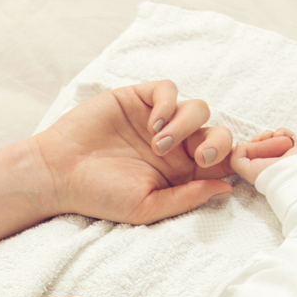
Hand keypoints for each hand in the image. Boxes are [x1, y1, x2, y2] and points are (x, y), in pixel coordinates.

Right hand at [30, 80, 241, 225]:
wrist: (59, 173)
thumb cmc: (100, 196)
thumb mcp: (147, 207)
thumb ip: (187, 198)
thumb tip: (227, 188)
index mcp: (183, 173)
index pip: (223, 161)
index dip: (237, 159)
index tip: (237, 165)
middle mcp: (176, 145)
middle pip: (218, 132)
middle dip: (218, 142)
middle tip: (199, 157)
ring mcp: (158, 119)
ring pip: (197, 108)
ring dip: (186, 124)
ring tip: (159, 144)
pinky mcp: (139, 99)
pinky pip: (168, 89)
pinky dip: (168, 102)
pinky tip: (153, 123)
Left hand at [228, 128, 296, 185]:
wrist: (287, 173)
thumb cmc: (267, 174)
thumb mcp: (246, 169)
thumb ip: (236, 158)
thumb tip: (238, 145)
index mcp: (262, 166)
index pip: (255, 152)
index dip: (251, 144)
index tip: (251, 143)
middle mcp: (273, 160)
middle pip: (264, 144)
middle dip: (260, 138)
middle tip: (259, 139)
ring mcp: (285, 153)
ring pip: (275, 138)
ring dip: (269, 134)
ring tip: (268, 136)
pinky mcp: (295, 147)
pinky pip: (288, 135)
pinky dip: (282, 132)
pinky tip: (277, 135)